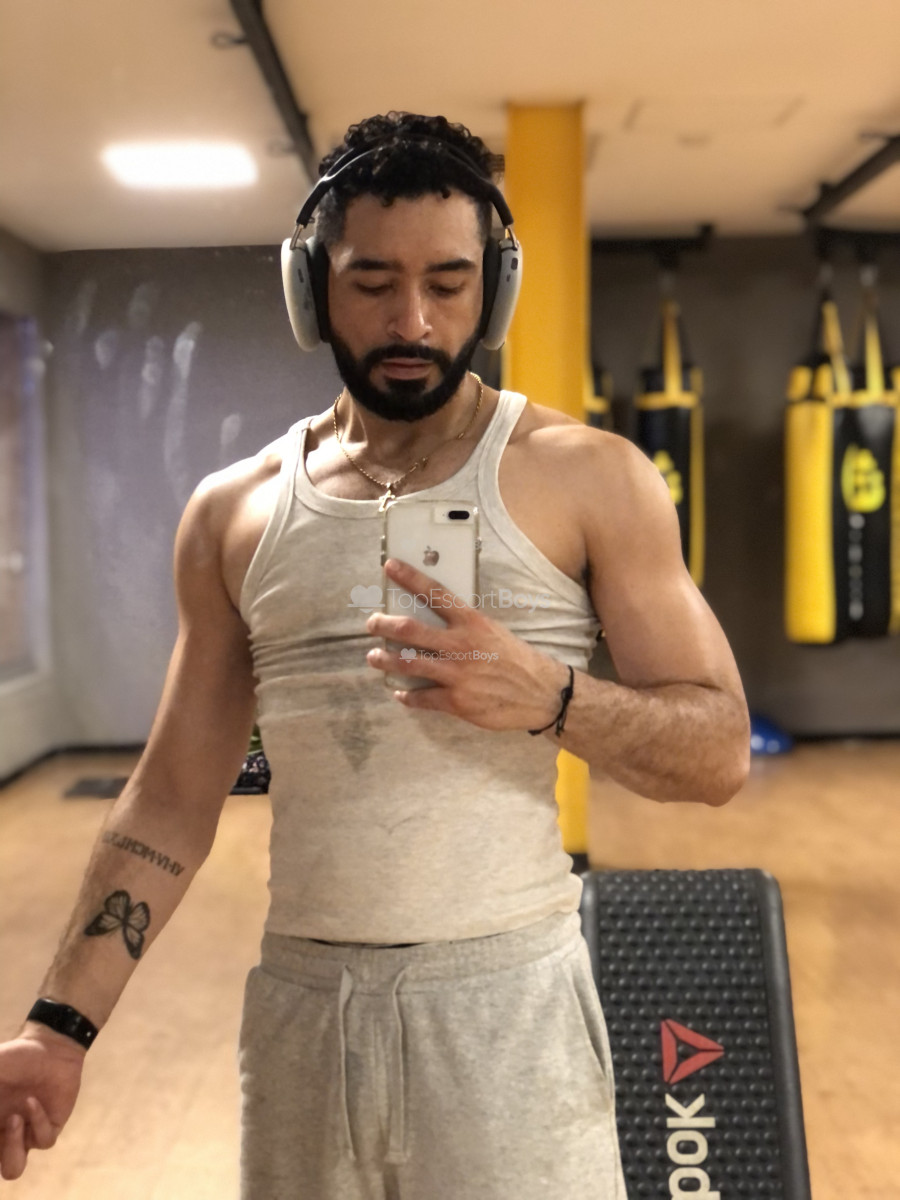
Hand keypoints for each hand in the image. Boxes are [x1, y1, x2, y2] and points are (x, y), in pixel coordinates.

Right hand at [0, 1029, 84, 1179]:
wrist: (49, 1046)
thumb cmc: (14, 1058)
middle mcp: (3, 1135)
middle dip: (0, 1150)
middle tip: (2, 1124)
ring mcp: (25, 1134)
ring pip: (13, 1169)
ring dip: (10, 1149)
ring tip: (15, 1119)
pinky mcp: (50, 1128)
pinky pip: (43, 1141)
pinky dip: (36, 1121)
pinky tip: (33, 1100)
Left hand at [365, 559, 569, 731]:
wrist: (540, 692)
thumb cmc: (517, 659)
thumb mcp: (492, 631)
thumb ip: (465, 626)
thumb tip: (439, 620)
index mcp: (471, 622)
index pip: (435, 593)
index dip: (409, 578)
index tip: (390, 567)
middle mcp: (460, 645)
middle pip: (410, 630)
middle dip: (384, 625)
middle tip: (372, 623)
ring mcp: (456, 674)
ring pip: (408, 663)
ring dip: (386, 660)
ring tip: (374, 658)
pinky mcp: (457, 701)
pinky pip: (422, 698)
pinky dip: (407, 696)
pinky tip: (401, 693)